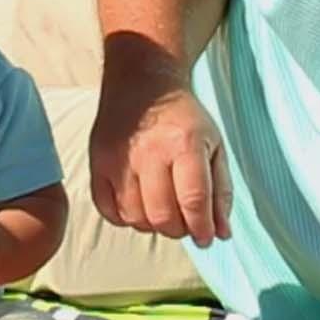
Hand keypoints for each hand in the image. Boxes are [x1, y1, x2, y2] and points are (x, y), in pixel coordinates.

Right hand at [89, 82, 232, 245]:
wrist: (142, 82)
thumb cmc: (182, 117)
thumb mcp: (214, 146)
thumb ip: (220, 191)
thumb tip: (221, 233)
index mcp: (184, 144)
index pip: (192, 201)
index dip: (201, 228)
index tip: (206, 238)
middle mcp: (149, 152)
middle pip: (162, 216)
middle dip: (178, 229)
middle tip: (184, 221)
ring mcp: (119, 158)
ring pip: (135, 218)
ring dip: (153, 224)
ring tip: (163, 209)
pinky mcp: (98, 163)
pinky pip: (109, 210)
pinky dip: (126, 217)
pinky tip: (140, 202)